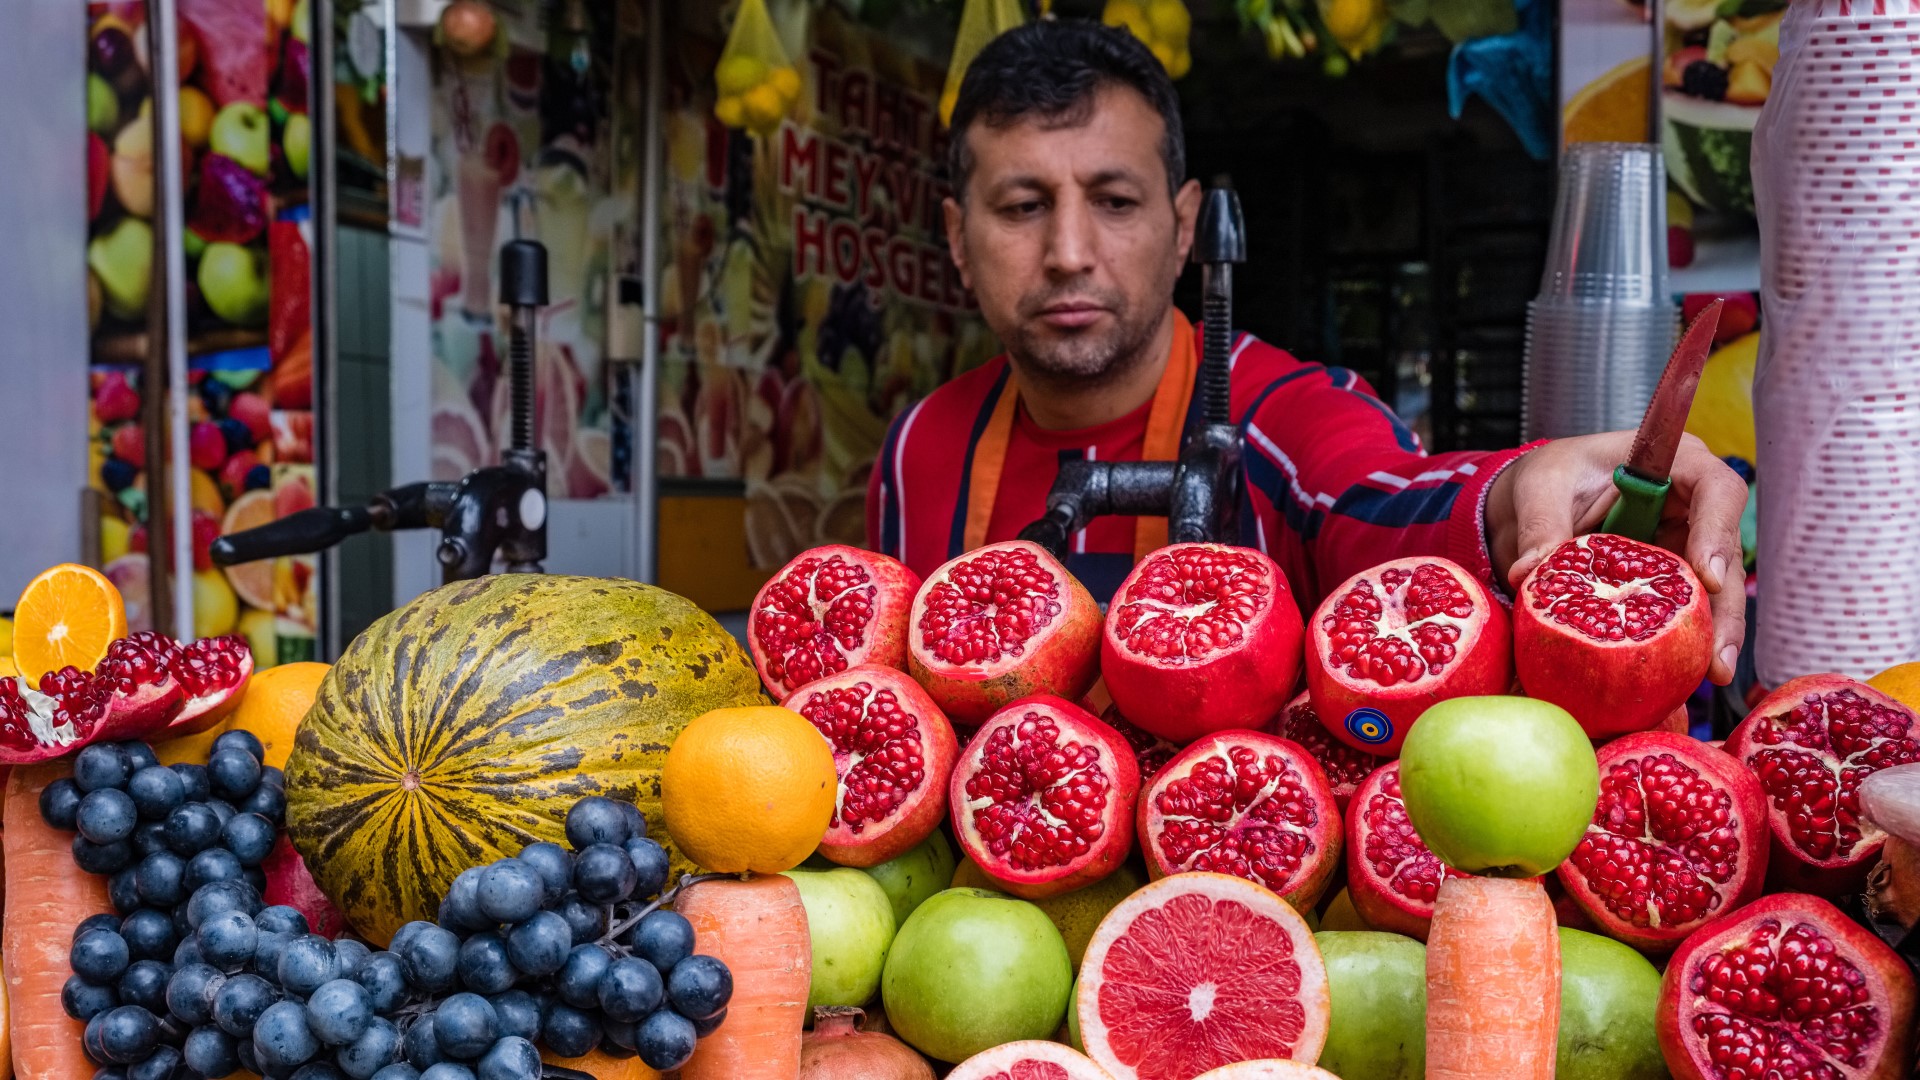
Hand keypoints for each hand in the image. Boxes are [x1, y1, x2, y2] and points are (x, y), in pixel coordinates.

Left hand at [1486, 431, 1748, 684]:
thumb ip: (1541, 525)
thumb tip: (1528, 575)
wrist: (1541, 500)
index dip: (1718, 531)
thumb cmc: (1551, 476)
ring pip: (1713, 593)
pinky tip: (1679, 679)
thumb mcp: (1540, 489)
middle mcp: (1692, 507)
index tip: (1705, 578)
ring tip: (1711, 676)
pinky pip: (1681, 613)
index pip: (1715, 490)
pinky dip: (1680, 643)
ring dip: (1712, 635)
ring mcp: (1687, 546)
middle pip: (1724, 555)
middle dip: (1724, 608)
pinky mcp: (1670, 581)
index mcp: (1673, 464)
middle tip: (1717, 657)